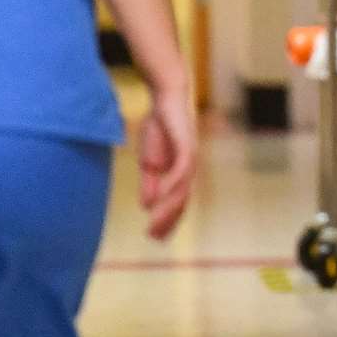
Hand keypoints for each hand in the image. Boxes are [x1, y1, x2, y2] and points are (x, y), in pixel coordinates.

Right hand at [138, 88, 196, 240]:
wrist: (166, 98)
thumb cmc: (159, 126)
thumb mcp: (149, 160)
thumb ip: (149, 183)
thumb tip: (146, 206)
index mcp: (180, 174)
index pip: (176, 203)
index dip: (167, 220)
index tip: (154, 237)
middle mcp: (189, 170)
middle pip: (181, 202)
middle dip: (168, 221)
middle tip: (154, 238)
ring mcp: (190, 159)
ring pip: (181, 191)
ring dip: (167, 209)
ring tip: (153, 223)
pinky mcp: (188, 148)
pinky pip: (181, 172)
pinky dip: (170, 186)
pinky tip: (160, 198)